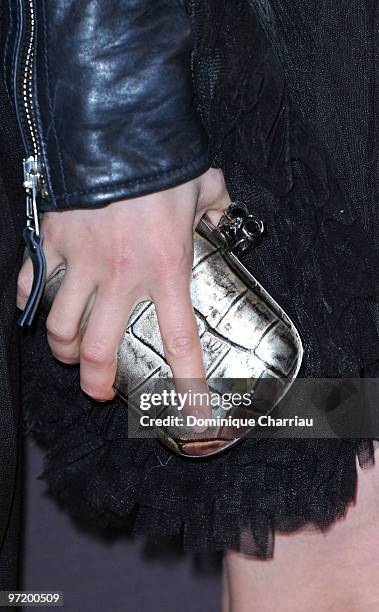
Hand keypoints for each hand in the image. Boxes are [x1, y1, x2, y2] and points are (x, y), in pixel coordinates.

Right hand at [17, 168, 230, 400]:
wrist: (115, 126)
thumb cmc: (162, 159)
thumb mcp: (203, 185)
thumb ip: (216, 207)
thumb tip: (221, 213)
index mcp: (165, 270)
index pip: (179, 342)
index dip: (188, 388)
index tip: (193, 418)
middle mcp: (120, 277)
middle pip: (98, 350)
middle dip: (96, 382)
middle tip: (103, 391)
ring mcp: (79, 262)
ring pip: (60, 327)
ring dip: (62, 349)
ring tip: (70, 354)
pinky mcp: (51, 242)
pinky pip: (33, 284)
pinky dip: (32, 301)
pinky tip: (40, 306)